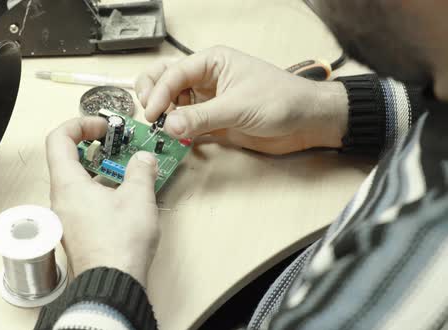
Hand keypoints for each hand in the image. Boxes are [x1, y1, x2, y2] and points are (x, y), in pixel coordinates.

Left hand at [46, 117, 159, 285]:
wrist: (112, 283)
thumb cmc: (118, 245)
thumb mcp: (137, 197)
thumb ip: (140, 170)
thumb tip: (142, 159)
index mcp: (68, 184)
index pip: (58, 139)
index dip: (80, 124)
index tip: (103, 126)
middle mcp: (62, 200)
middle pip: (68, 159)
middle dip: (95, 146)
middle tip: (118, 144)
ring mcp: (68, 217)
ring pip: (78, 181)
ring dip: (101, 169)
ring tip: (126, 168)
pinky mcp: (79, 231)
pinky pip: (85, 200)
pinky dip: (102, 190)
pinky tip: (125, 195)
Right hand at [135, 46, 348, 154]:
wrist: (306, 123)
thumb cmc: (283, 100)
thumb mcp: (239, 107)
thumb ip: (202, 117)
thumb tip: (170, 125)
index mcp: (212, 62)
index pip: (174, 73)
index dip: (159, 92)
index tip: (153, 113)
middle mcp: (206, 78)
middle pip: (165, 80)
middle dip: (153, 95)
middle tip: (151, 115)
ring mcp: (207, 100)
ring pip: (173, 103)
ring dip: (165, 114)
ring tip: (166, 128)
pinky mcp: (212, 120)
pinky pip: (186, 123)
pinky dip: (177, 130)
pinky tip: (178, 138)